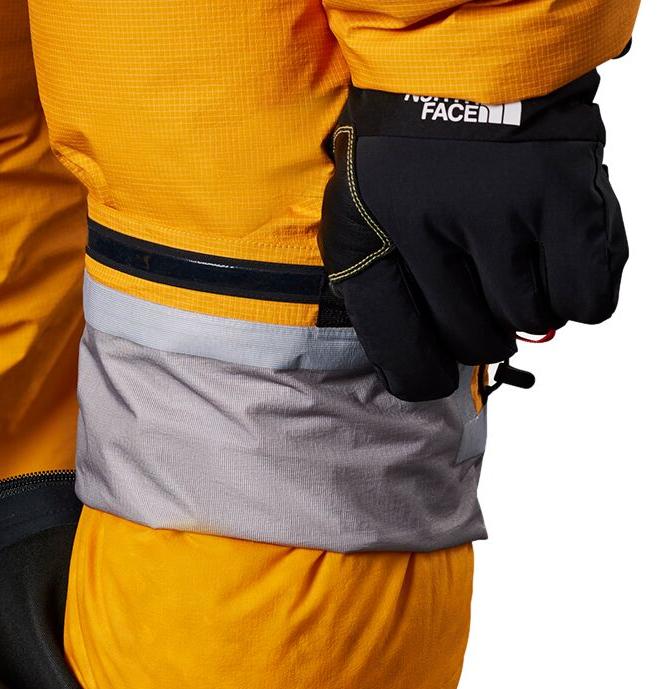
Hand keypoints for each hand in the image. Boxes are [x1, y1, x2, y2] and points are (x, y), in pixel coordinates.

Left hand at [320, 72, 626, 401]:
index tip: (430, 372)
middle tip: (478, 294)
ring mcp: (506, 211)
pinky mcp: (565, 195)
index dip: (420, 374)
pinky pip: (587, 295)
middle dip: (477, 331)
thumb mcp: (354, 217)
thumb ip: (367, 291)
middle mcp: (440, 227)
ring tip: (514, 267)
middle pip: (472, 341)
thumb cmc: (405, 155)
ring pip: (529, 319)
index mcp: (380, 237)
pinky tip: (557, 270)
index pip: (404, 351)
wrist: (463, 61)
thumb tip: (410, 373)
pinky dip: (580, 297)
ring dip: (526, 307)